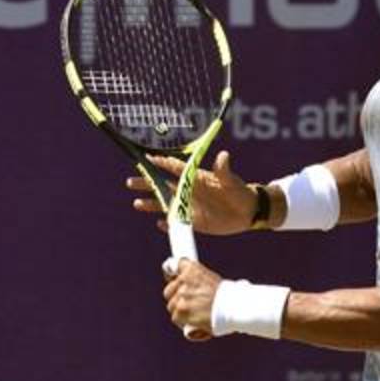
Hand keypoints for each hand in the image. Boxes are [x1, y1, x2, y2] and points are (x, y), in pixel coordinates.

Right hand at [129, 151, 256, 235]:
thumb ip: (224, 170)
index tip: (146, 159)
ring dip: (151, 204)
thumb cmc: (240, 192)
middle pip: (163, 186)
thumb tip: (224, 156)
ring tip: (136, 204)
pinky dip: (168, 224)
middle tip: (130, 182)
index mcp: (196, 178)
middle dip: (147, 183)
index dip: (160, 163)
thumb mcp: (232, 181)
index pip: (174, 168)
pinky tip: (159, 224)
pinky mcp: (194, 222)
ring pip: (166, 204)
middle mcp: (189, 191)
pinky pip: (177, 222)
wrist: (248, 212)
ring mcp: (190, 207)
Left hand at [162, 258, 221, 340]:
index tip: (172, 278)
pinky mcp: (180, 311)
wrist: (235, 307)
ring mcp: (181, 295)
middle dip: (176, 297)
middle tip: (190, 303)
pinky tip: (195, 321)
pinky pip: (176, 318)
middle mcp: (184, 279)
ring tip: (197, 314)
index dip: (172, 275)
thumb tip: (184, 284)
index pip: (173, 266)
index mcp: (192, 269)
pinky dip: (184, 322)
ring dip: (181, 311)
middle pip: (169, 290)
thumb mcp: (211, 279)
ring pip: (172, 306)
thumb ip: (196, 280)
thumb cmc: (227, 296)